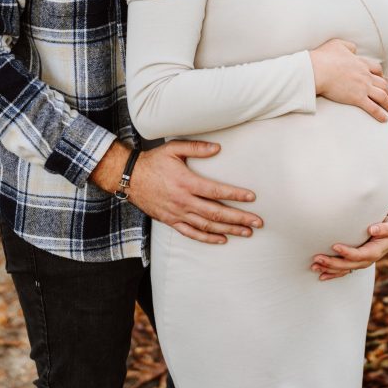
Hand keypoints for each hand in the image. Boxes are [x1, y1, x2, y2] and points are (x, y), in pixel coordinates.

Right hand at [92, 139, 261, 243]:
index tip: (252, 198)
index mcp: (186, 182)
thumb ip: (196, 148)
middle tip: (258, 222)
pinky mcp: (171, 221)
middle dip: (239, 218)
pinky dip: (208, 238)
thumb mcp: (173, 148)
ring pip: (207, 225)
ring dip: (228, 230)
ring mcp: (177, 213)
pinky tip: (222, 239)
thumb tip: (218, 148)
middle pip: (216, 213)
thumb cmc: (154, 161)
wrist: (129, 178)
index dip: (236, 195)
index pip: (217, 191)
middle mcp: (183, 201)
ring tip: (247, 232)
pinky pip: (191, 233)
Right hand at [309, 39, 387, 122]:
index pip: (377, 69)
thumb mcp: (337, 45)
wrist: (317, 70)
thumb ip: (348, 46)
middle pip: (383, 83)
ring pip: (382, 96)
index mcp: (360, 63)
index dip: (381, 75)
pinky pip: (373, 108)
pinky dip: (380, 114)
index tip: (382, 80)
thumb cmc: (323, 57)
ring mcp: (363, 87)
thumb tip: (354, 49)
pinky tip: (384, 119)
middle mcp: (365, 75)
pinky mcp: (357, 98)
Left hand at [310, 214, 387, 280]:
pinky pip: (343, 271)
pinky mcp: (356, 262)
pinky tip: (321, 275)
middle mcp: (367, 260)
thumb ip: (383, 228)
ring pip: (343, 270)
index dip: (347, 252)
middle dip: (332, 263)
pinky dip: (332, 274)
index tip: (334, 246)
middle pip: (348, 265)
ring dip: (329, 269)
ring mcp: (361, 263)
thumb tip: (372, 229)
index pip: (358, 255)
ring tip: (314, 266)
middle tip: (317, 258)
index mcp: (374, 252)